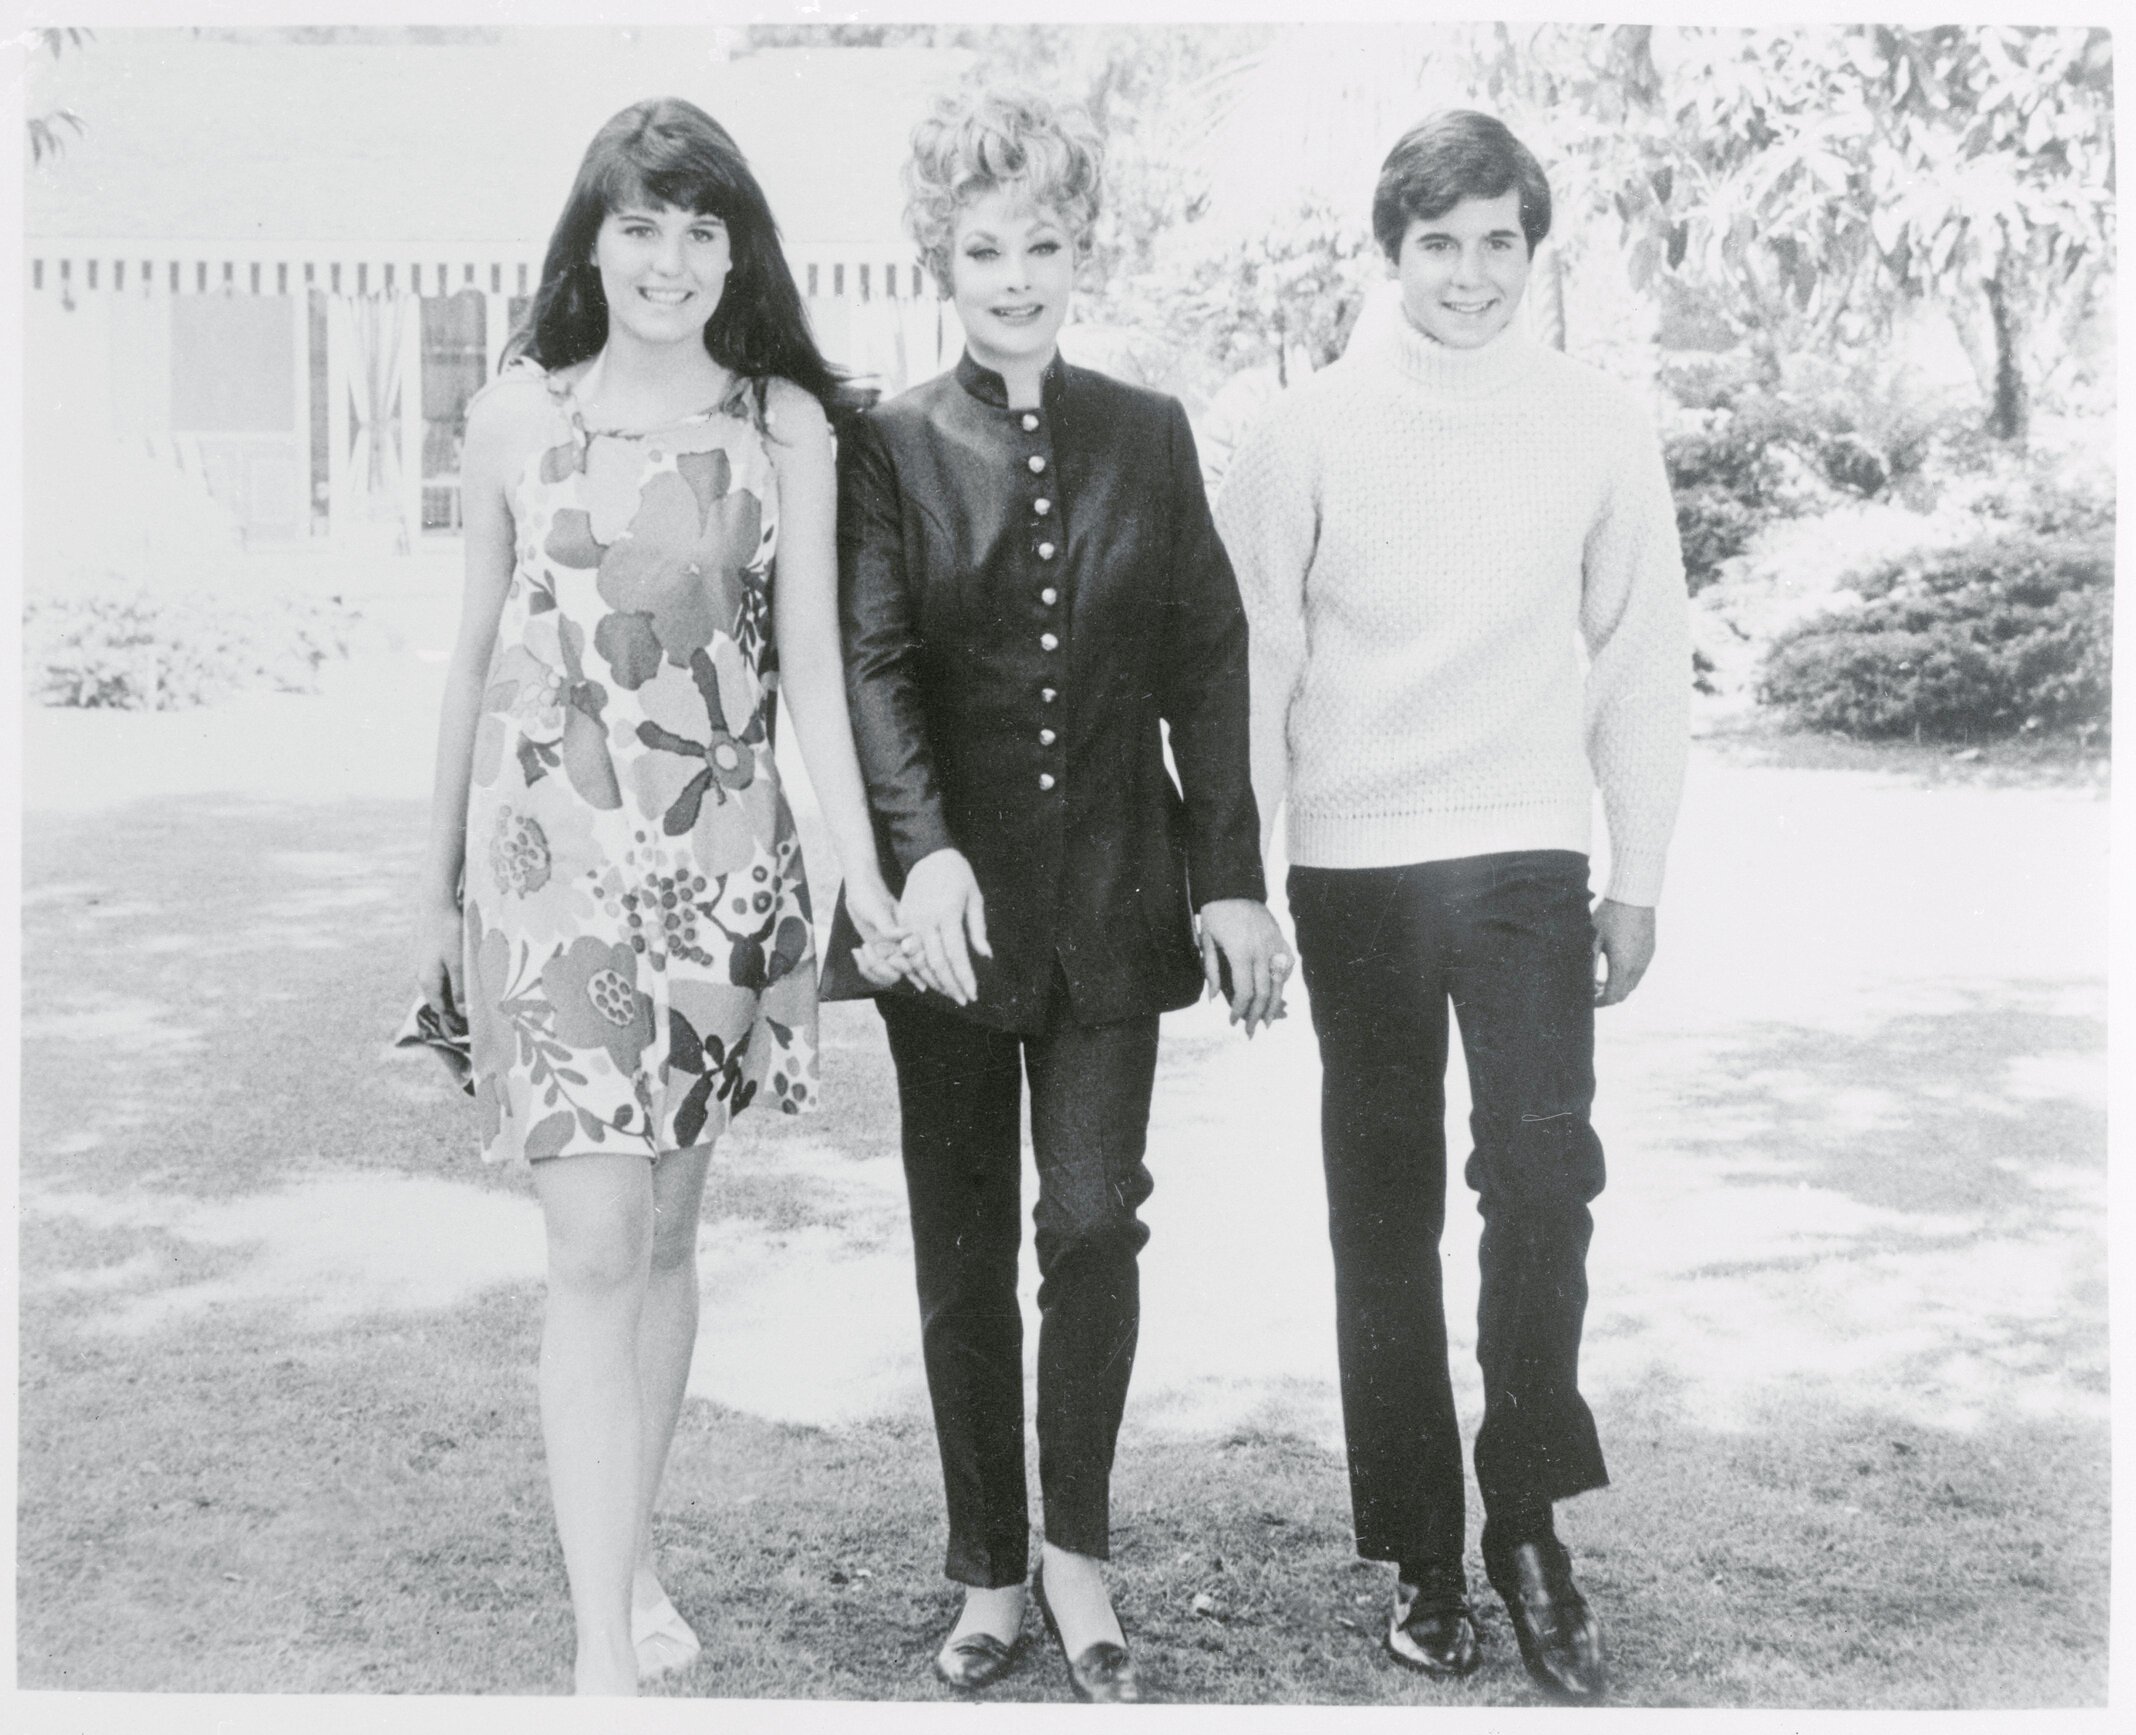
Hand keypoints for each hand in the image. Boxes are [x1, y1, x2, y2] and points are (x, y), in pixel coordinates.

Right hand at [412, 901, 465, 1023]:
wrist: (437, 903)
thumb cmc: (449, 933)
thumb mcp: (459, 963)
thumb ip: (460, 989)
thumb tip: (462, 1014)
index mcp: (428, 982)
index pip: (443, 1010)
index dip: (458, 1018)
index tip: (477, 1023)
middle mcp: (422, 976)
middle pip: (442, 999)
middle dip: (458, 1005)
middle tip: (481, 1008)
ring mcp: (424, 965)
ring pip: (443, 985)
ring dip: (458, 990)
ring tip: (477, 991)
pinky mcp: (430, 954)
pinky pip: (443, 973)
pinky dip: (455, 977)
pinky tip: (468, 972)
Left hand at [843, 873, 909, 989]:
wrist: (860, 889)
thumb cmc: (871, 895)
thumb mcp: (878, 911)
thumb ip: (891, 927)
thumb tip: (907, 936)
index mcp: (908, 938)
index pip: (913, 965)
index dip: (901, 967)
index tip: (888, 957)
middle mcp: (901, 947)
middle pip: (897, 975)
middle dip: (880, 969)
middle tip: (868, 948)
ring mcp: (889, 950)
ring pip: (884, 976)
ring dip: (869, 968)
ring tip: (860, 950)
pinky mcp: (878, 950)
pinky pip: (873, 969)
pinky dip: (863, 965)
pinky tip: (856, 951)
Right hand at [896, 849, 990, 1004]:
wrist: (929, 855)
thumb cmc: (958, 875)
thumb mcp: (974, 897)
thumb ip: (977, 929)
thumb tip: (985, 955)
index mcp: (947, 914)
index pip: (956, 955)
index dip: (964, 977)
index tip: (972, 993)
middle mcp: (926, 920)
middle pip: (936, 962)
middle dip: (949, 985)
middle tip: (961, 999)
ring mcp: (910, 920)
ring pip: (918, 960)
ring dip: (933, 980)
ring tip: (948, 992)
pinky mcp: (901, 919)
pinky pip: (907, 950)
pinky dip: (917, 967)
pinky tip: (928, 978)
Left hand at [1197, 898, 1290, 1036]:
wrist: (1234, 887)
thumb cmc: (1215, 915)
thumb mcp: (1206, 942)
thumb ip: (1211, 972)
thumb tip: (1214, 1000)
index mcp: (1240, 952)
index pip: (1244, 992)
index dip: (1240, 1011)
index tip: (1233, 1022)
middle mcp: (1261, 951)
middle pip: (1264, 993)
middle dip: (1257, 1016)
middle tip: (1251, 1032)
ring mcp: (1275, 944)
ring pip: (1280, 983)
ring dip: (1275, 1006)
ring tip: (1268, 1022)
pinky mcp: (1282, 939)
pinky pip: (1288, 965)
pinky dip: (1284, 982)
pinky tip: (1277, 994)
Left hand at [1592, 898, 1655, 1006]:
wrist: (1634, 896)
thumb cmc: (1610, 915)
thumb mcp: (1593, 940)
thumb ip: (1589, 964)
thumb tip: (1584, 982)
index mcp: (1623, 966)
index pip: (1612, 997)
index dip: (1598, 1002)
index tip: (1587, 998)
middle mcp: (1638, 966)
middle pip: (1623, 994)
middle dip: (1606, 995)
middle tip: (1591, 989)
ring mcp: (1646, 959)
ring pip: (1632, 984)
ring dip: (1616, 986)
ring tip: (1599, 978)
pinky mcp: (1650, 951)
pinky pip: (1639, 972)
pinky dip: (1625, 976)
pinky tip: (1613, 965)